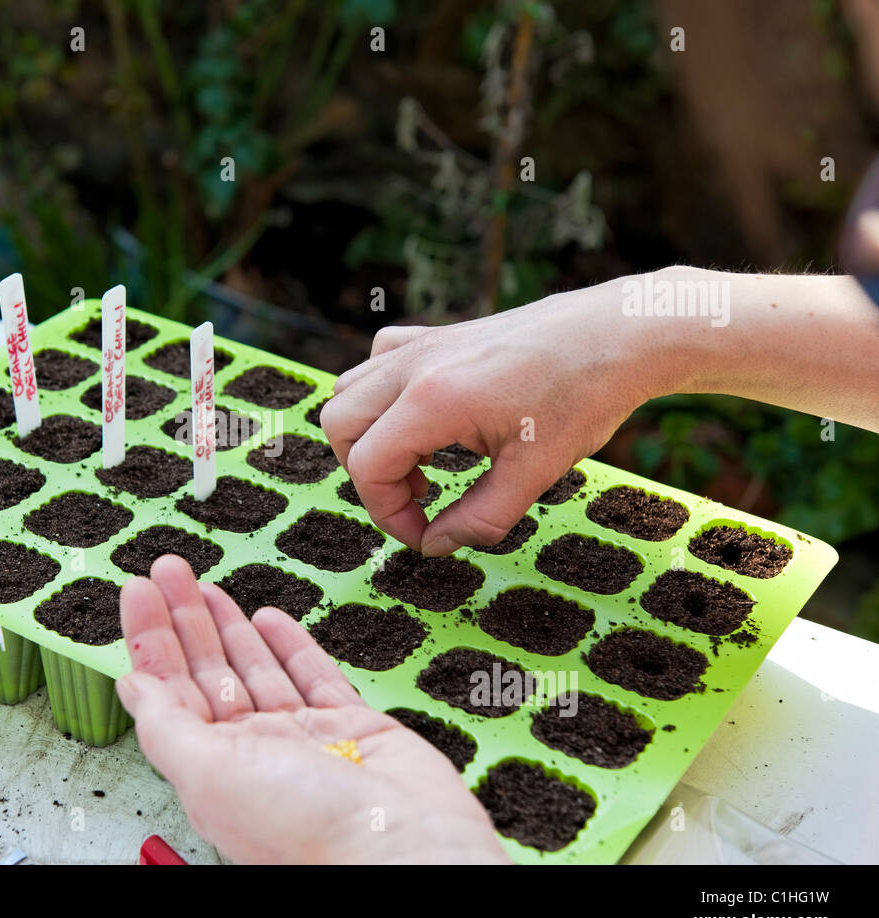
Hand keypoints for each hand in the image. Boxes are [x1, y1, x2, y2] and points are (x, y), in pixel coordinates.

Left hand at [116, 555, 508, 864]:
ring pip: (256, 669)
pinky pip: (313, 676)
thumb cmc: (308, 828)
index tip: (138, 591)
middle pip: (208, 672)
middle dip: (185, 618)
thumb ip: (167, 727)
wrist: (403, 845)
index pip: (169, 691)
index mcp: (212, 769)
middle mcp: (254, 754)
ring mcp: (304, 739)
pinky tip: (267, 618)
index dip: (151, 639)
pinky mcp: (352, 727)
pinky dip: (290, 645)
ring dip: (228, 625)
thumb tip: (131, 686)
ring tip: (205, 585)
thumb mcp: (211, 775)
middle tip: (168, 570)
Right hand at [321, 280, 659, 555]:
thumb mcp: (534, 473)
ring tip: (419, 463)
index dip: (388, 513)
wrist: (617, 333)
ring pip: (349, 390)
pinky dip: (380, 393)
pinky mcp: (436, 335)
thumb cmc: (583, 396)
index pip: (367, 466)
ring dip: (367, 435)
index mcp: (433, 401)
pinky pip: (378, 359)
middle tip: (417, 500)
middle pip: (339, 426)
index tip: (424, 534)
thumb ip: (479, 518)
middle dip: (366, 475)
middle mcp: (413, 367)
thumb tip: (436, 544)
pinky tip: (420, 414)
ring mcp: (421, 346)